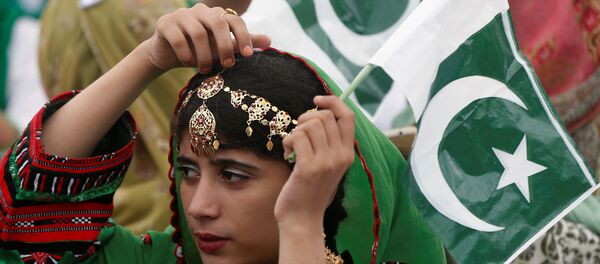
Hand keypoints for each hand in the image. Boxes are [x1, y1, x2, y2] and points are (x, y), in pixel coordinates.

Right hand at [144, 4, 270, 72]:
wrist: (167, 55)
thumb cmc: (200, 51)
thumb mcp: (223, 49)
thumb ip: (242, 43)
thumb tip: (269, 41)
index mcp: (217, 15)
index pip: (235, 20)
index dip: (244, 36)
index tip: (248, 55)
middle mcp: (201, 11)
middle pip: (218, 23)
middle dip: (225, 46)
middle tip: (227, 66)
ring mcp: (182, 15)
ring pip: (198, 33)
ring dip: (204, 55)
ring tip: (205, 70)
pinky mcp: (165, 23)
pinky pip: (178, 38)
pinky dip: (185, 53)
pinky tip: (188, 63)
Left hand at [276, 96, 355, 225]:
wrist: (302, 219)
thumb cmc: (310, 189)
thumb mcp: (327, 165)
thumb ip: (328, 142)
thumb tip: (318, 113)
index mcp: (348, 154)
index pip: (348, 116)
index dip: (333, 101)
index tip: (317, 100)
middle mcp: (341, 156)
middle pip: (325, 116)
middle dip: (306, 117)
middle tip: (297, 132)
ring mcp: (326, 162)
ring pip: (309, 124)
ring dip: (295, 130)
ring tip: (291, 146)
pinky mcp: (308, 167)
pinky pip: (297, 136)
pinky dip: (288, 140)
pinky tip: (287, 153)